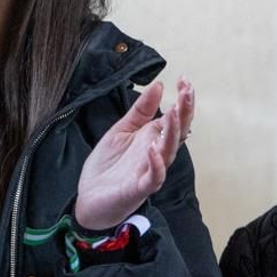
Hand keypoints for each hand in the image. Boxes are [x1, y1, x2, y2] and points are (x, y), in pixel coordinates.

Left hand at [74, 77, 192, 230]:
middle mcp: (156, 153)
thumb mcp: (122, 130)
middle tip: (187, 91)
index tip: (184, 79)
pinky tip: (154, 150)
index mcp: (153, 138)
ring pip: (169, 152)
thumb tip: (159, 85)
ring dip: (173, 133)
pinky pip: (154, 177)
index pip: (175, 117)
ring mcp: (149, 171)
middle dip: (184, 112)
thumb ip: (140, 110)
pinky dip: (156, 164)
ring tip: (174, 113)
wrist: (89, 197)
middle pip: (177, 132)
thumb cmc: (108, 166)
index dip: (182, 100)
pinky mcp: (139, 188)